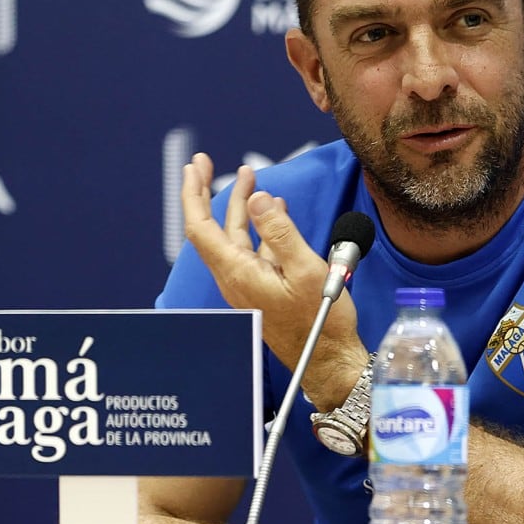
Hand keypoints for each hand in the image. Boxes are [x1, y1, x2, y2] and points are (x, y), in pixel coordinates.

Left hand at [180, 153, 366, 407]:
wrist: (329, 361)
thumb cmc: (320, 324)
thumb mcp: (306, 270)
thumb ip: (280, 232)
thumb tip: (258, 198)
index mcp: (239, 273)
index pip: (201, 227)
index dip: (194, 194)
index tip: (195, 166)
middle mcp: (236, 278)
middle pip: (213, 228)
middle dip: (209, 192)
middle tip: (205, 162)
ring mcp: (249, 284)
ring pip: (236, 237)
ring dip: (240, 205)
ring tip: (250, 177)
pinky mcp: (263, 289)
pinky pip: (255, 250)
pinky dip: (262, 226)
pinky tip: (275, 211)